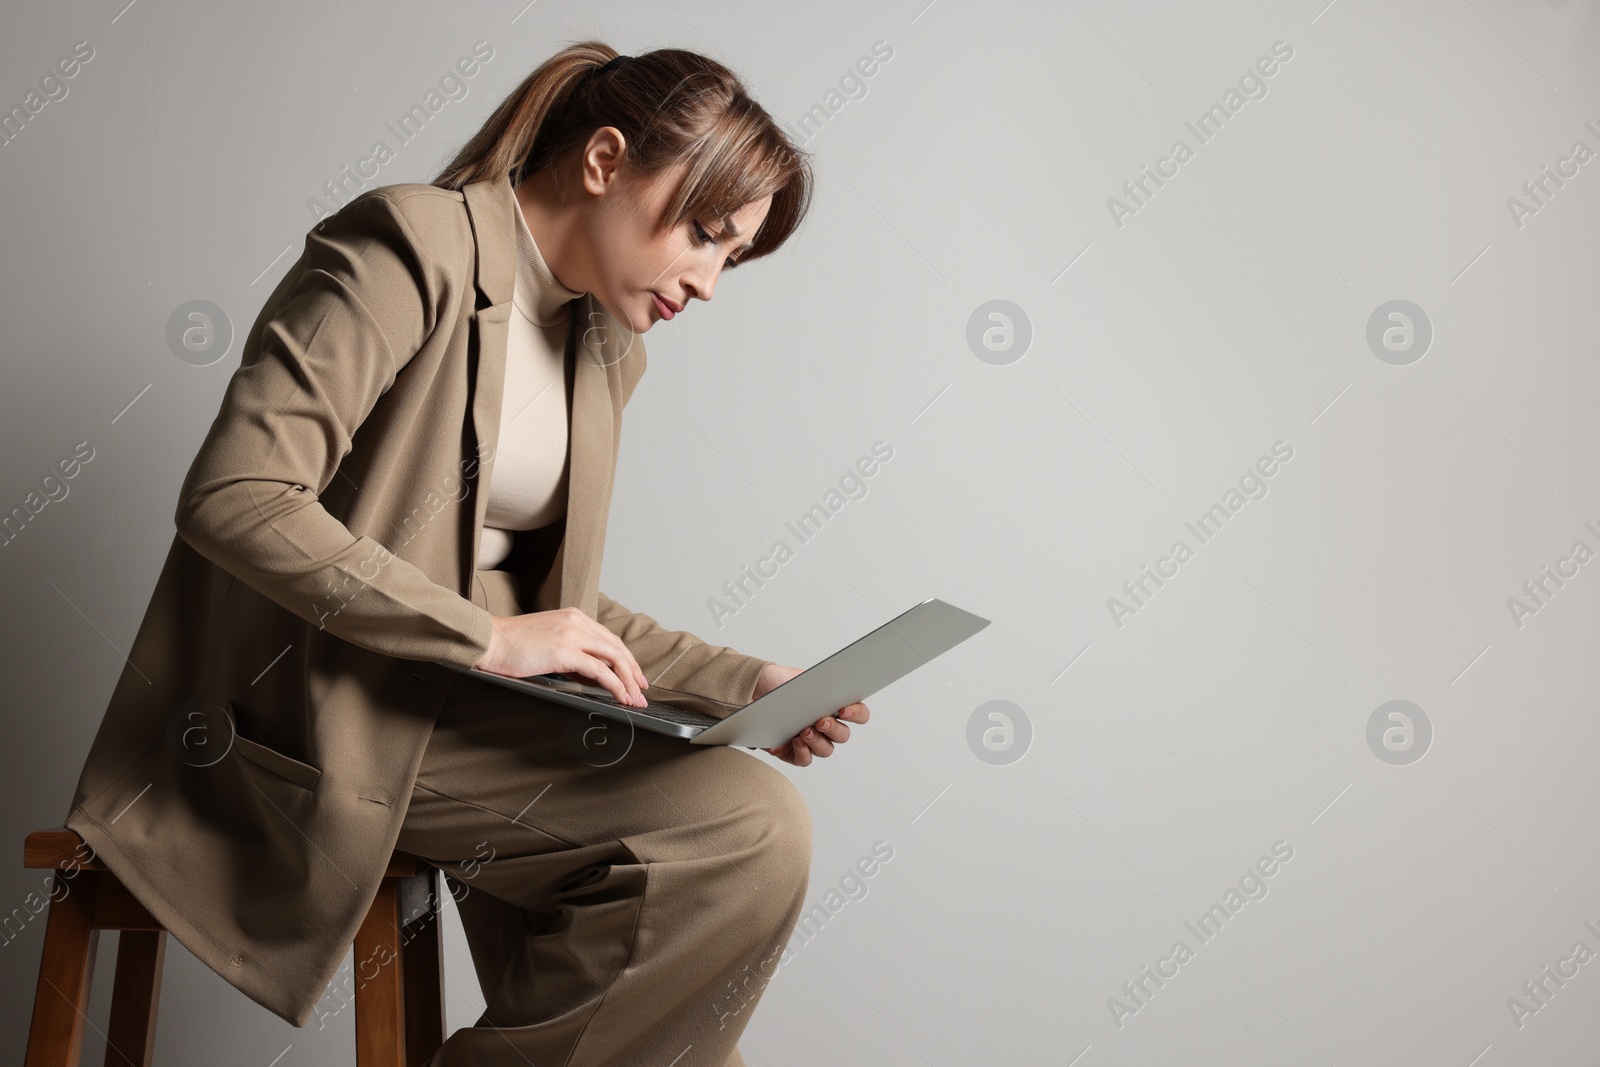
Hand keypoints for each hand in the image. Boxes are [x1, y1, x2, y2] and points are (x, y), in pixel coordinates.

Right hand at [473, 607, 649, 706]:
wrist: (488, 640)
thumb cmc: (511, 645)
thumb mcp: (548, 642)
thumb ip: (571, 653)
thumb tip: (592, 676)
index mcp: (573, 617)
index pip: (609, 639)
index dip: (626, 659)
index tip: (635, 675)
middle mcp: (577, 622)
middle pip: (617, 647)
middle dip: (633, 671)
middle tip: (642, 690)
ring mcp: (572, 635)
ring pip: (614, 658)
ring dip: (628, 681)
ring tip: (635, 699)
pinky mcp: (565, 651)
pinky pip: (600, 671)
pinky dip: (615, 685)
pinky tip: (621, 697)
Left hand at [756, 663, 869, 766]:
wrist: (750, 688)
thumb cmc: (778, 683)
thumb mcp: (801, 677)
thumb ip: (821, 684)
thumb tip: (837, 688)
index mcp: (833, 705)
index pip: (858, 714)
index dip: (857, 714)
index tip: (844, 709)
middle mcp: (824, 725)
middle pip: (843, 736)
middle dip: (834, 729)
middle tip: (821, 720)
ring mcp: (809, 740)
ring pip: (826, 750)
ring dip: (818, 741)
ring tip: (804, 730)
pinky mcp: (791, 752)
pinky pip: (805, 759)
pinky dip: (803, 752)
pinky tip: (796, 741)